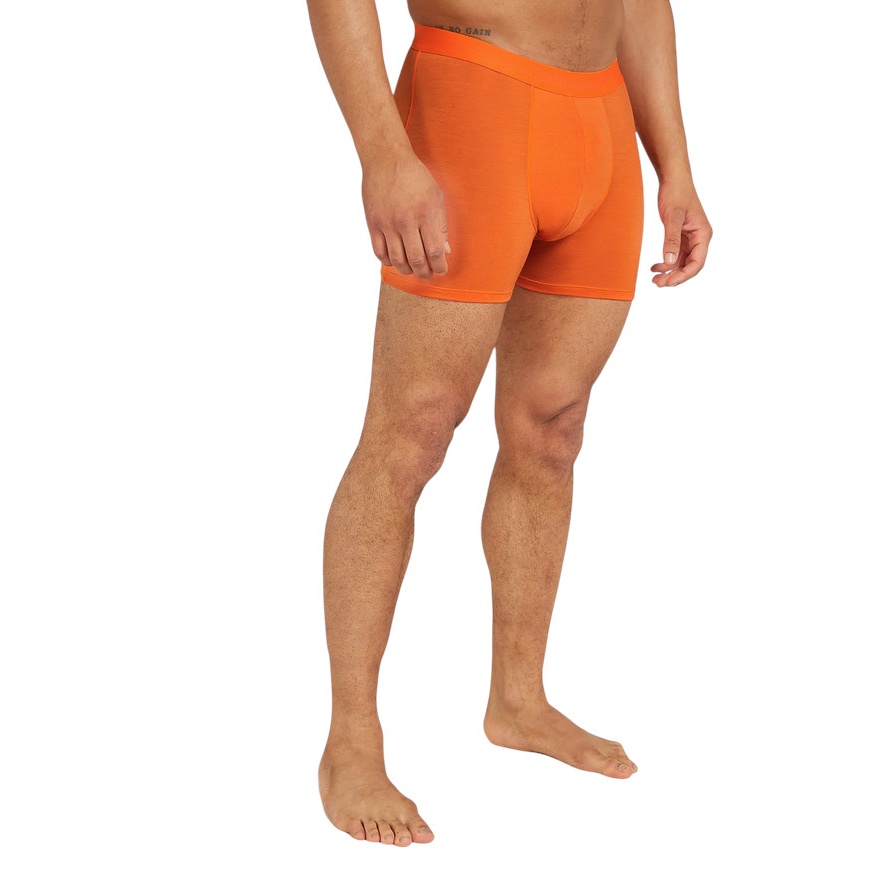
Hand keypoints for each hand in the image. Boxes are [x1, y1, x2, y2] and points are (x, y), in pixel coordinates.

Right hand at [362, 149, 449, 279]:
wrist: (386, 159)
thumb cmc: (415, 176)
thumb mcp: (436, 196)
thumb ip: (441, 225)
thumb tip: (445, 250)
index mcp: (425, 213)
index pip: (435, 251)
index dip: (440, 266)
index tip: (442, 270)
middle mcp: (406, 220)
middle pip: (417, 260)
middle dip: (425, 272)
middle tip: (428, 273)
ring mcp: (387, 223)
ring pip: (397, 260)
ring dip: (407, 270)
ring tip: (413, 269)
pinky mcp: (373, 224)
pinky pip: (380, 252)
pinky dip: (389, 262)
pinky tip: (396, 260)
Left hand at [650, 179, 711, 287]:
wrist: (673, 178)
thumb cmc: (676, 193)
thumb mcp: (672, 217)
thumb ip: (671, 240)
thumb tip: (670, 261)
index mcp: (703, 234)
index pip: (697, 263)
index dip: (684, 275)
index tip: (669, 282)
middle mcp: (699, 238)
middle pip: (690, 265)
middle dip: (675, 276)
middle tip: (658, 284)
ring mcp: (691, 238)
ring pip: (682, 262)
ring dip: (669, 272)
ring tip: (654, 279)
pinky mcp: (681, 235)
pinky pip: (676, 254)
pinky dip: (666, 263)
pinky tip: (654, 267)